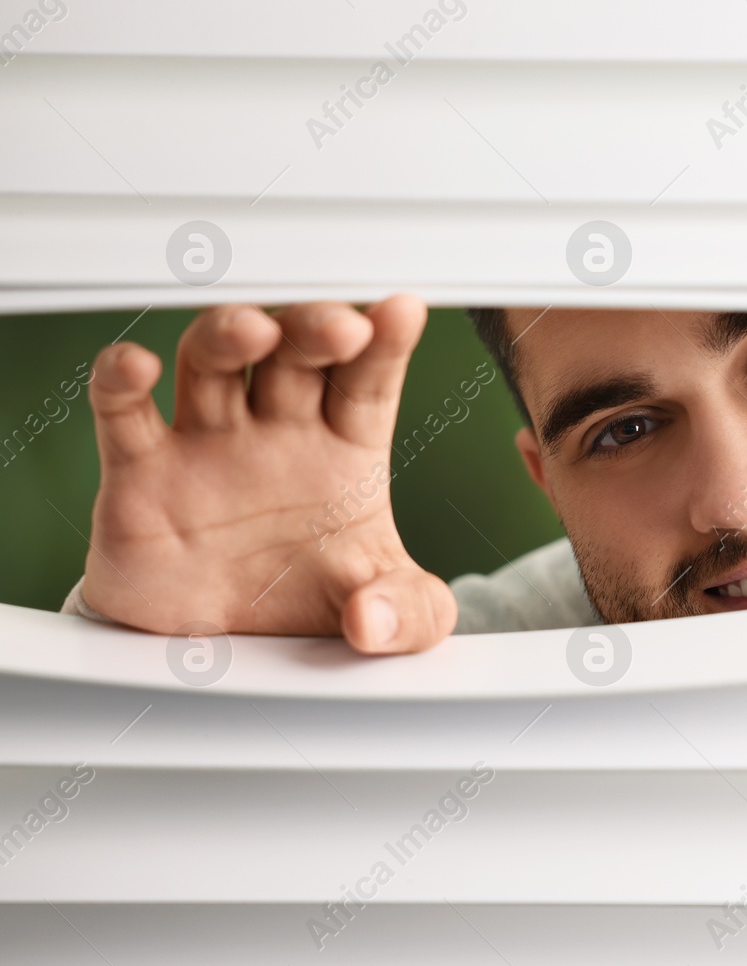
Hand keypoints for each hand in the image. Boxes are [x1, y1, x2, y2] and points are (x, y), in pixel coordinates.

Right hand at [82, 296, 455, 653]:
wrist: (225, 655)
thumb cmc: (309, 603)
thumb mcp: (394, 620)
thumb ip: (408, 614)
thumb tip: (372, 623)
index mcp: (346, 448)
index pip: (369, 381)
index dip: (387, 342)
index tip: (404, 311)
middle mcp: (278, 431)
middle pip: (295, 352)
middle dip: (315, 327)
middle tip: (342, 326)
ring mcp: (208, 442)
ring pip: (213, 360)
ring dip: (230, 333)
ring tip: (256, 329)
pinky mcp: (141, 472)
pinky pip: (124, 412)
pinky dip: (120, 380)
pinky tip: (136, 366)